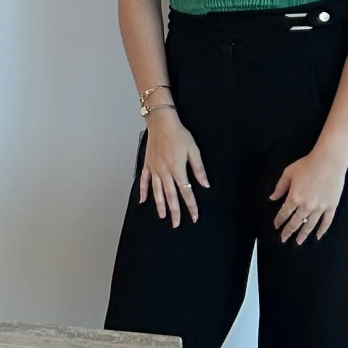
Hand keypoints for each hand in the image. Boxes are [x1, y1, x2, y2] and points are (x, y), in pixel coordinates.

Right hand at [140, 110, 208, 227]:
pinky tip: (143, 201)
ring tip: (163, 216)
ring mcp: (154, 170)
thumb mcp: (193, 150)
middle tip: (176, 224)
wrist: (161, 123)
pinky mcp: (147, 165)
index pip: (186, 193)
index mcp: (178, 170)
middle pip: (170, 197)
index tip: (194, 216)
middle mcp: (165, 173)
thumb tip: (205, 184)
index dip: (191, 206)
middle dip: (175, 212)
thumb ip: (198, 169)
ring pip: (157, 192)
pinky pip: (144, 181)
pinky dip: (142, 192)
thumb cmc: (178, 134)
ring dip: (160, 206)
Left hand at [270, 147, 347, 242]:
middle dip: (289, 231)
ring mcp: (320, 208)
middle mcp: (306, 206)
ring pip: (310, 225)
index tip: (276, 226)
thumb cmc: (307, 164)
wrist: (329, 161)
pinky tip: (318, 236)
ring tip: (299, 241)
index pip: (284, 213)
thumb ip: (280, 187)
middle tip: (284, 239)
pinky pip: (326, 222)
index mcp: (294, 198)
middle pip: (296, 222)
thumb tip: (272, 198)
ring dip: (303, 234)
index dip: (279, 221)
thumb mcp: (288, 173)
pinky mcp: (331, 206)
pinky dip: (322, 230)